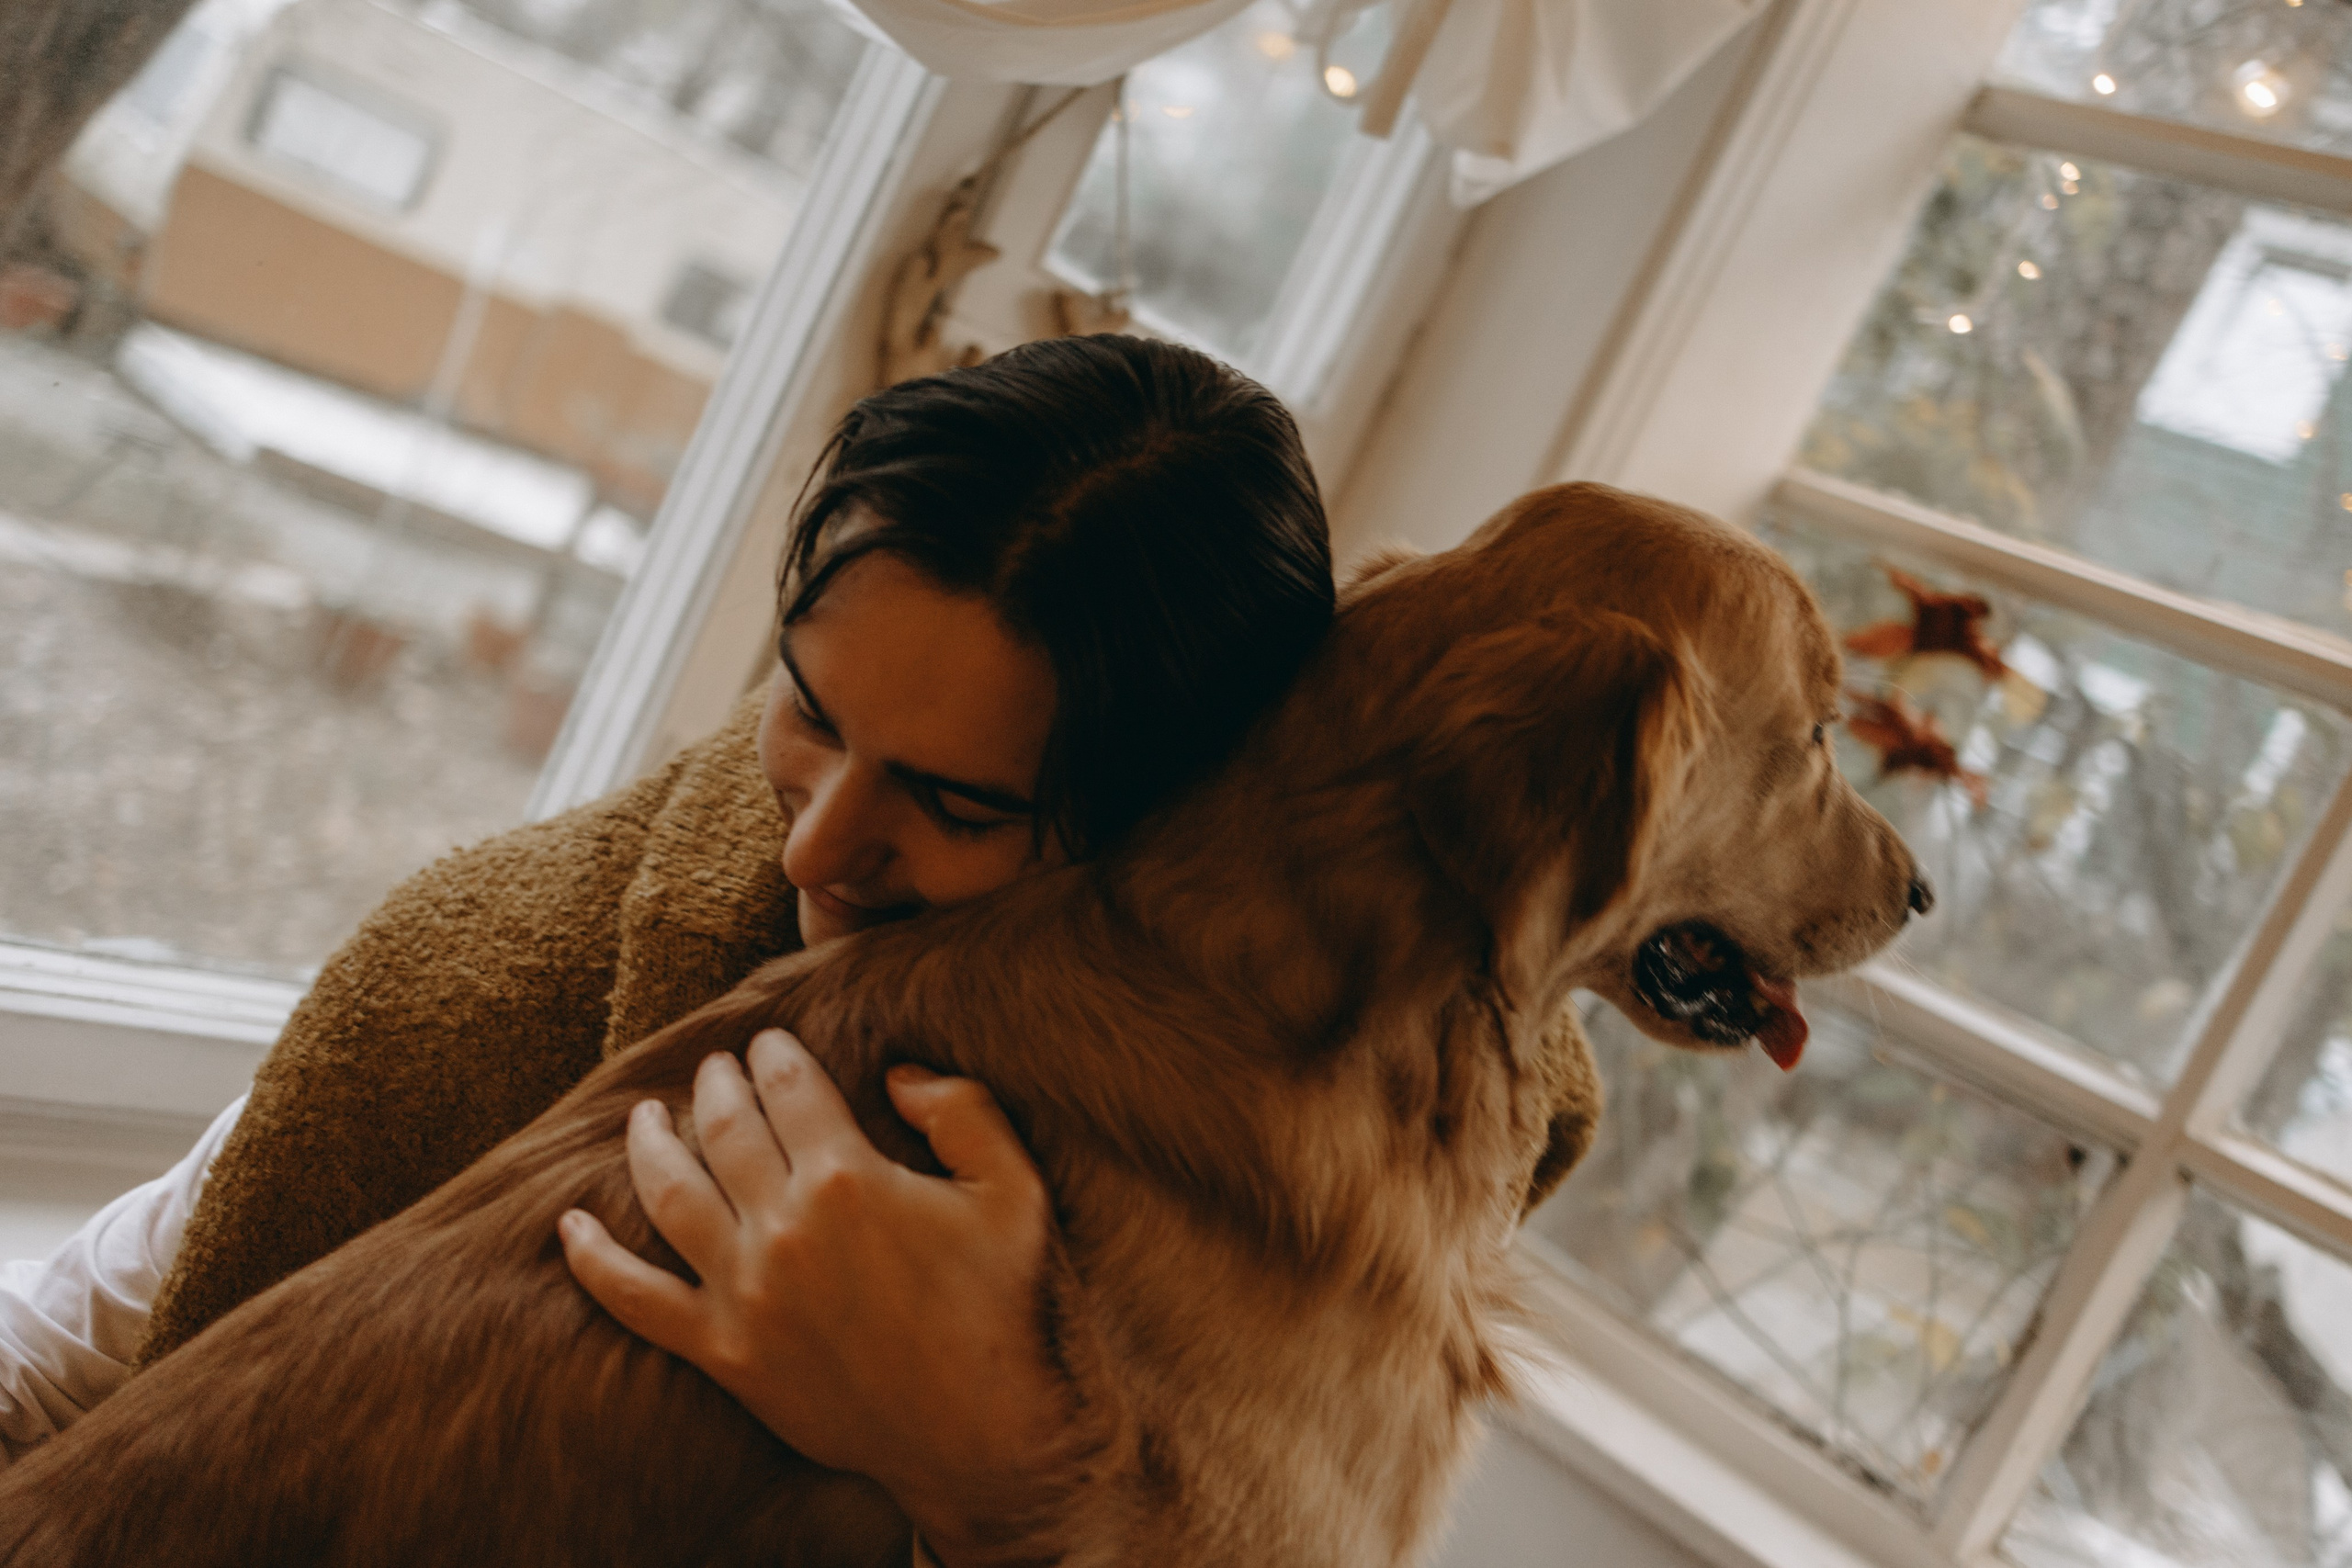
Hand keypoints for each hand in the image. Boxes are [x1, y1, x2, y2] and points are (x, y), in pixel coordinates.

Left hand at [558, 1029, 1080, 1566]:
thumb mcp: (1015, 1192)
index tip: (771, 1044)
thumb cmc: (1007, 1309)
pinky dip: (593, 1261)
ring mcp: (746, 1294)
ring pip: (670, 1195)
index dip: (777, 1055)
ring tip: (647, 1116)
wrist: (986, 1439)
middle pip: (725, 1129)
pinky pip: (635, 1301)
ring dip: (650, 1144)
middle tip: (717, 1067)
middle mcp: (785, 1229)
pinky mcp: (725, 1354)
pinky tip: (570, 1226)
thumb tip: (898, 1074)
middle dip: (717, 1085)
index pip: (791, 1088)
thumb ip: (964, 1112)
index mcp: (850, 1180)